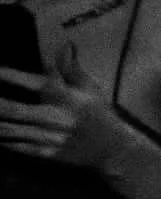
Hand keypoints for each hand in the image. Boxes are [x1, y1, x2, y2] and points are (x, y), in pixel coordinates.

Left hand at [0, 44, 140, 169]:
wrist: (113, 148)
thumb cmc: (98, 113)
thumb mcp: (90, 88)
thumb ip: (71, 68)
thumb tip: (64, 45)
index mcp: (64, 96)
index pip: (31, 82)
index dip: (8, 75)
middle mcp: (54, 116)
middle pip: (13, 110)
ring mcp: (49, 137)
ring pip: (11, 130)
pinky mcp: (47, 153)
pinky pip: (19, 147)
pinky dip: (5, 141)